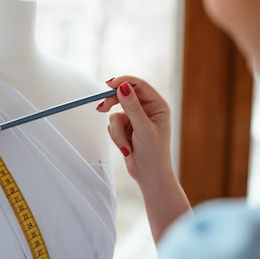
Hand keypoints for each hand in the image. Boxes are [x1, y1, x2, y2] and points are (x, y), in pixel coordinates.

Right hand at [98, 76, 189, 241]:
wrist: (149, 176)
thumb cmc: (154, 155)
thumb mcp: (143, 129)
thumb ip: (132, 107)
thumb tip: (123, 86)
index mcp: (158, 106)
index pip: (139, 86)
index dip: (123, 82)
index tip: (109, 84)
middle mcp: (148, 110)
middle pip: (124, 96)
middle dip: (113, 105)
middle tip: (101, 108)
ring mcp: (136, 119)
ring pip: (116, 114)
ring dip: (117, 131)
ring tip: (126, 145)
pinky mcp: (126, 128)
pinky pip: (113, 125)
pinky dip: (116, 137)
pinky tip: (126, 148)